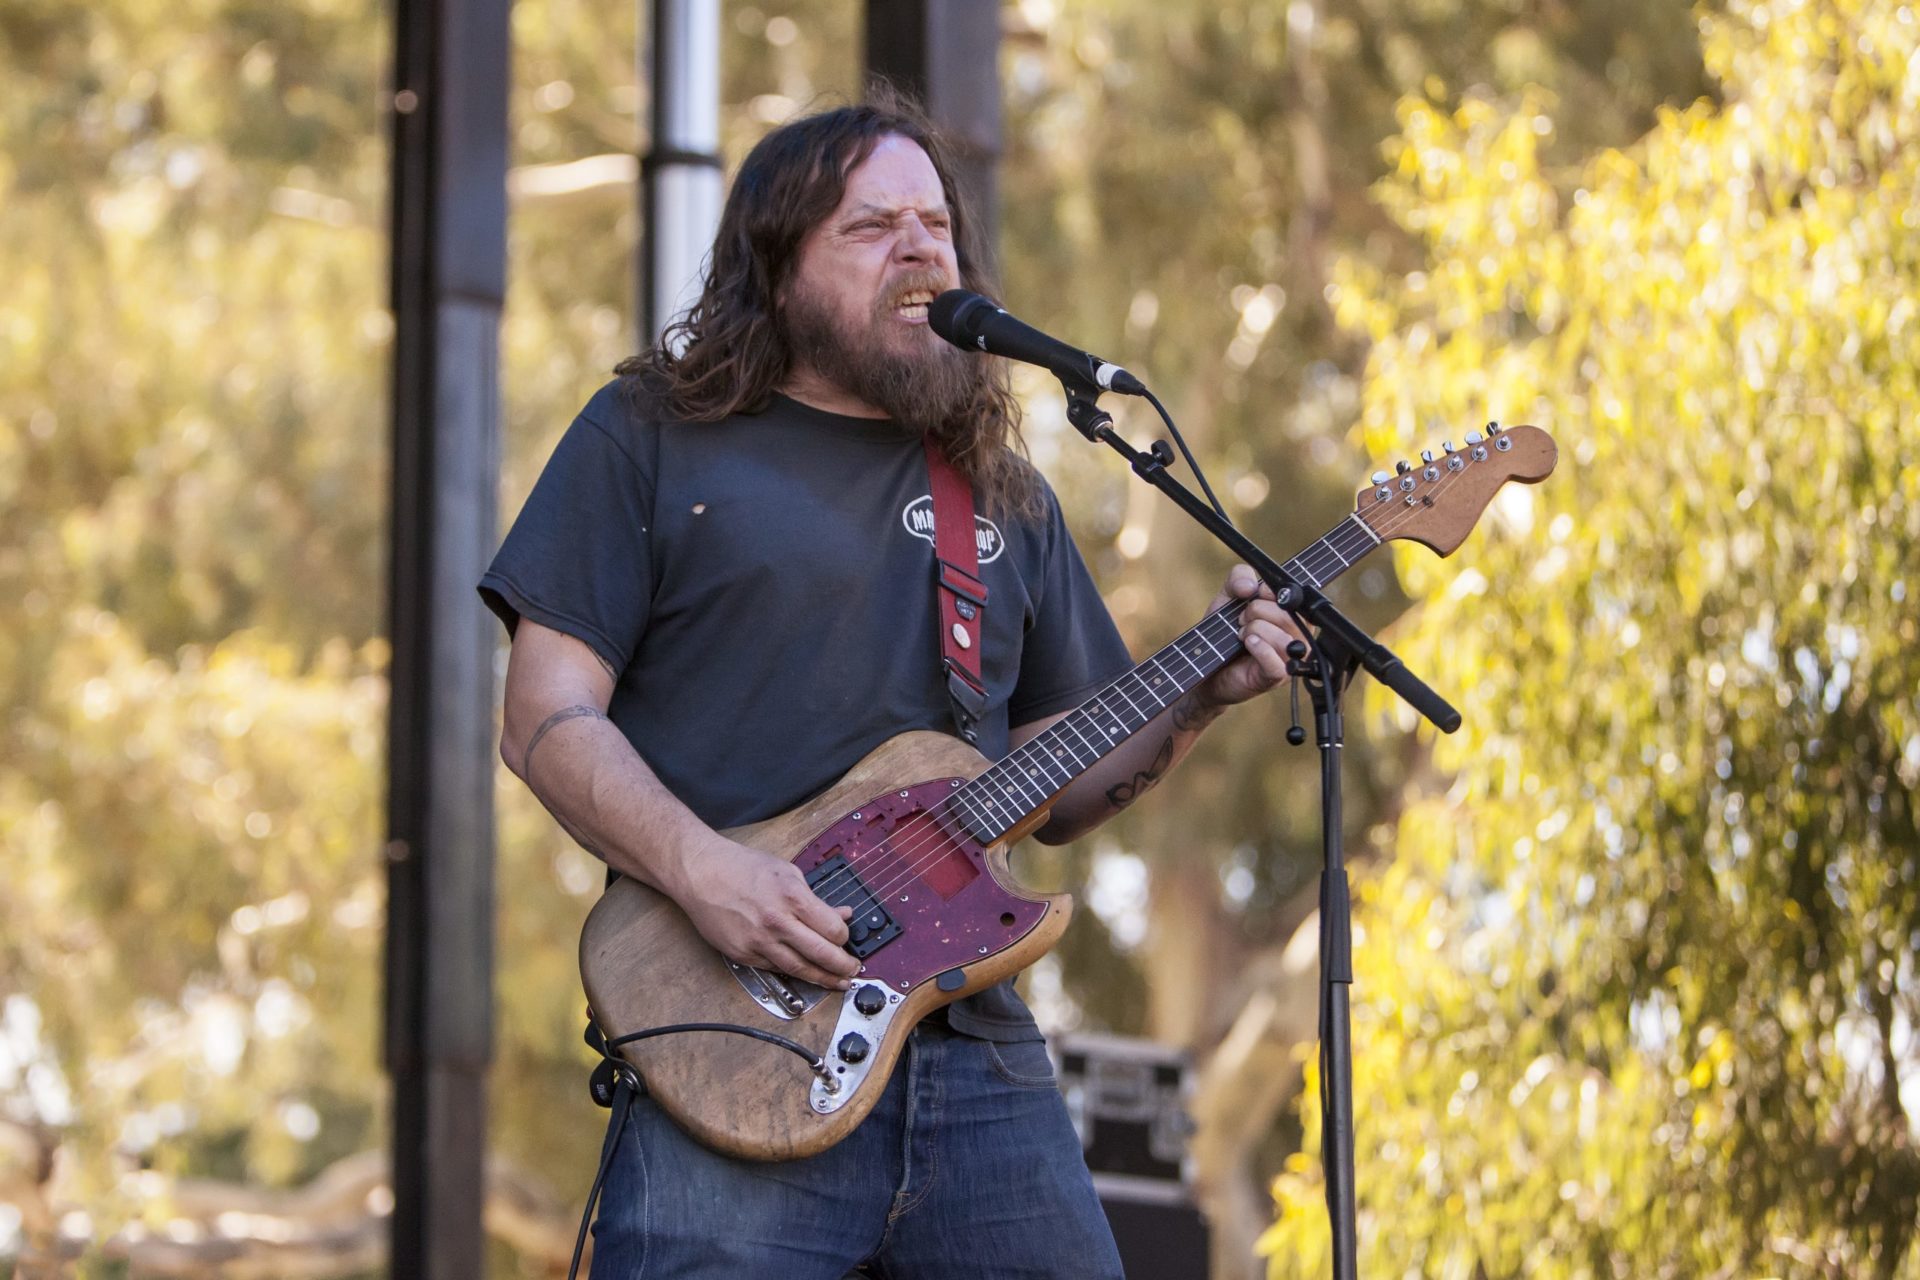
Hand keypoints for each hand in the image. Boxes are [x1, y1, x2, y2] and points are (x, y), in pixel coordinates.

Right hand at [674, 835, 861, 988]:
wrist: (701, 873)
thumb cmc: (741, 867)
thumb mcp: (787, 872)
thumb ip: (814, 898)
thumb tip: (840, 914)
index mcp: (792, 897)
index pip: (833, 930)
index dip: (844, 938)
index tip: (847, 940)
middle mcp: (777, 922)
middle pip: (821, 954)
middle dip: (842, 967)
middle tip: (852, 971)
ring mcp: (758, 941)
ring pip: (799, 969)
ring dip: (822, 979)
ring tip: (836, 982)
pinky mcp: (743, 954)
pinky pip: (774, 968)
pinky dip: (791, 971)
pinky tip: (803, 973)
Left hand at [1195, 564, 1310, 710]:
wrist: (1205, 662)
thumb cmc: (1224, 630)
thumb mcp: (1229, 596)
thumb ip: (1239, 578)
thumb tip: (1250, 587)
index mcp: (1293, 614)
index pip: (1296, 596)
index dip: (1269, 592)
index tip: (1253, 595)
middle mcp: (1298, 636)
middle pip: (1288, 616)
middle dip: (1256, 611)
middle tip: (1241, 620)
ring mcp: (1289, 658)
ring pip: (1283, 639)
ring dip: (1255, 631)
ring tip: (1242, 635)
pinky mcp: (1276, 676)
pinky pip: (1277, 662)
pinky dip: (1259, 648)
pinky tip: (1247, 644)